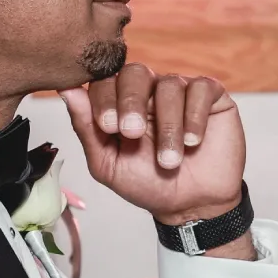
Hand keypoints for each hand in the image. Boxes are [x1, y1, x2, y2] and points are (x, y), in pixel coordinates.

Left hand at [60, 65, 244, 226]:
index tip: (108, 127)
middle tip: (133, 133)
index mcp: (120, 103)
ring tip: (169, 159)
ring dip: (168, 126)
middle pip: (136, 72)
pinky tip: (192, 141)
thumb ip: (87, 128)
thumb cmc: (147, 184)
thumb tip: (66, 90)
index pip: (106, 81)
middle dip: (131, 102)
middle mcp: (149, 91)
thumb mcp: (108, 163)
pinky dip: (195, 116)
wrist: (191, 205)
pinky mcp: (211, 96)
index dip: (105, 99)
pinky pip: (201, 89)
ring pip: (169, 86)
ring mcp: (181, 91)